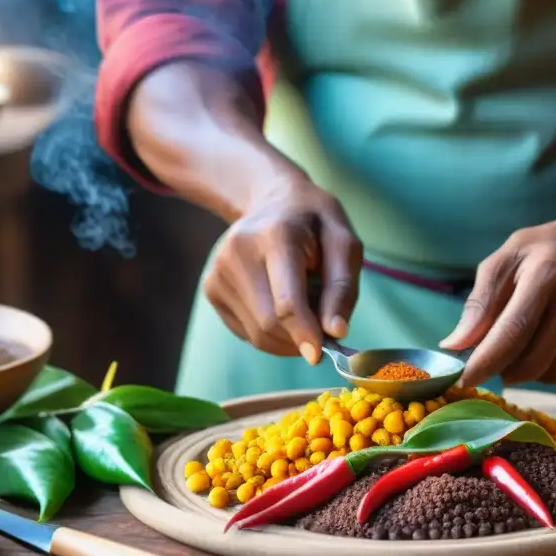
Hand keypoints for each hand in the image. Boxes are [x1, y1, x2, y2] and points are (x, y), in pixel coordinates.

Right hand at [205, 176, 362, 363]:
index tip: (320, 354)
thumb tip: (335, 332)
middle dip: (300, 338)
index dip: (304, 334)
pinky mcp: (211, 288)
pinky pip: (246, 331)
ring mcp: (218, 271)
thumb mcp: (344, 243)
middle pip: (269, 323)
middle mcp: (238, 252)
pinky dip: (271, 332)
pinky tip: (281, 306)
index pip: (286, 302)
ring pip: (257, 334)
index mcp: (275, 236)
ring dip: (288, 337)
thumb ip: (342, 288)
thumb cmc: (315, 223)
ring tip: (304, 307)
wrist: (272, 200)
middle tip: (324, 327)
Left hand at [439, 219, 555, 387]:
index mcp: (546, 276)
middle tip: (494, 351)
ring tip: (528, 337)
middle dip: (501, 367)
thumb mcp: (505, 259)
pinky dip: (548, 370)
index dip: (485, 361)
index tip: (462, 379)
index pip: (512, 331)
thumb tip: (453, 346)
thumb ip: (479, 302)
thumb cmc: (543, 253)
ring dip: (524, 369)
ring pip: (545, 376)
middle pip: (528, 363)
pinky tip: (550, 342)